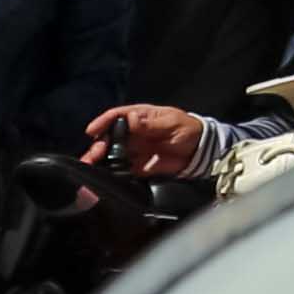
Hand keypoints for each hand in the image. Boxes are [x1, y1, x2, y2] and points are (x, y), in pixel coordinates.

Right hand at [84, 103, 208, 181]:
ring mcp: (135, 149)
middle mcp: (134, 132)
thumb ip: (152, 124)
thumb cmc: (188, 130)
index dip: (103, 122)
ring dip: (101, 160)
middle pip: (110, 137)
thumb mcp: (172, 123)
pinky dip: (113, 173)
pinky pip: (122, 169)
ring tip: (92, 167)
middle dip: (99, 145)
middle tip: (94, 155)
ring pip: (112, 154)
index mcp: (141, 117)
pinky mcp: (138, 166)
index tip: (92, 131)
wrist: (201, 152)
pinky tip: (106, 176)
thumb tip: (132, 119)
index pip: (117, 116)